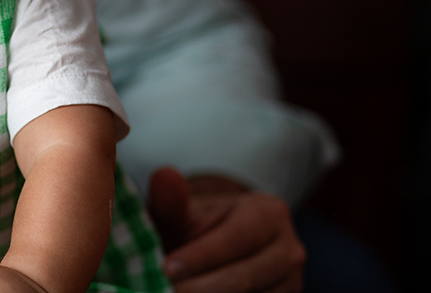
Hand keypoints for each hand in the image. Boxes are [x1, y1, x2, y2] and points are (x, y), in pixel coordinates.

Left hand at [148, 167, 305, 292]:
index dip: (200, 256)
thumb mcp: (183, 212)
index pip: (235, 238)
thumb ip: (171, 199)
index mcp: (268, 213)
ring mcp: (292, 282)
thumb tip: (163, 175)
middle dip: (200, 287)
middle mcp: (289, 250)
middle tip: (167, 290)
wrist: (217, 249)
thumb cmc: (198, 228)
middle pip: (245, 276)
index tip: (167, 268)